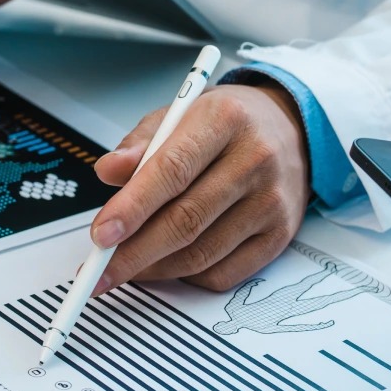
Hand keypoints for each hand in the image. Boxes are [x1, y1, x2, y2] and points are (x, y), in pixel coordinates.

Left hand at [90, 82, 310, 292]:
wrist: (289, 129)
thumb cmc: (225, 124)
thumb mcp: (178, 114)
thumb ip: (140, 144)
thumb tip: (107, 172)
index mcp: (225, 119)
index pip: (172, 170)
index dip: (132, 208)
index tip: (101, 235)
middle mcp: (255, 159)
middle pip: (186, 220)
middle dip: (134, 252)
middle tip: (100, 269)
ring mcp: (271, 201)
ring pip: (201, 254)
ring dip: (154, 268)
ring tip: (126, 267)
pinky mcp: (279, 235)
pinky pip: (222, 273)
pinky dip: (185, 277)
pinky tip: (165, 265)